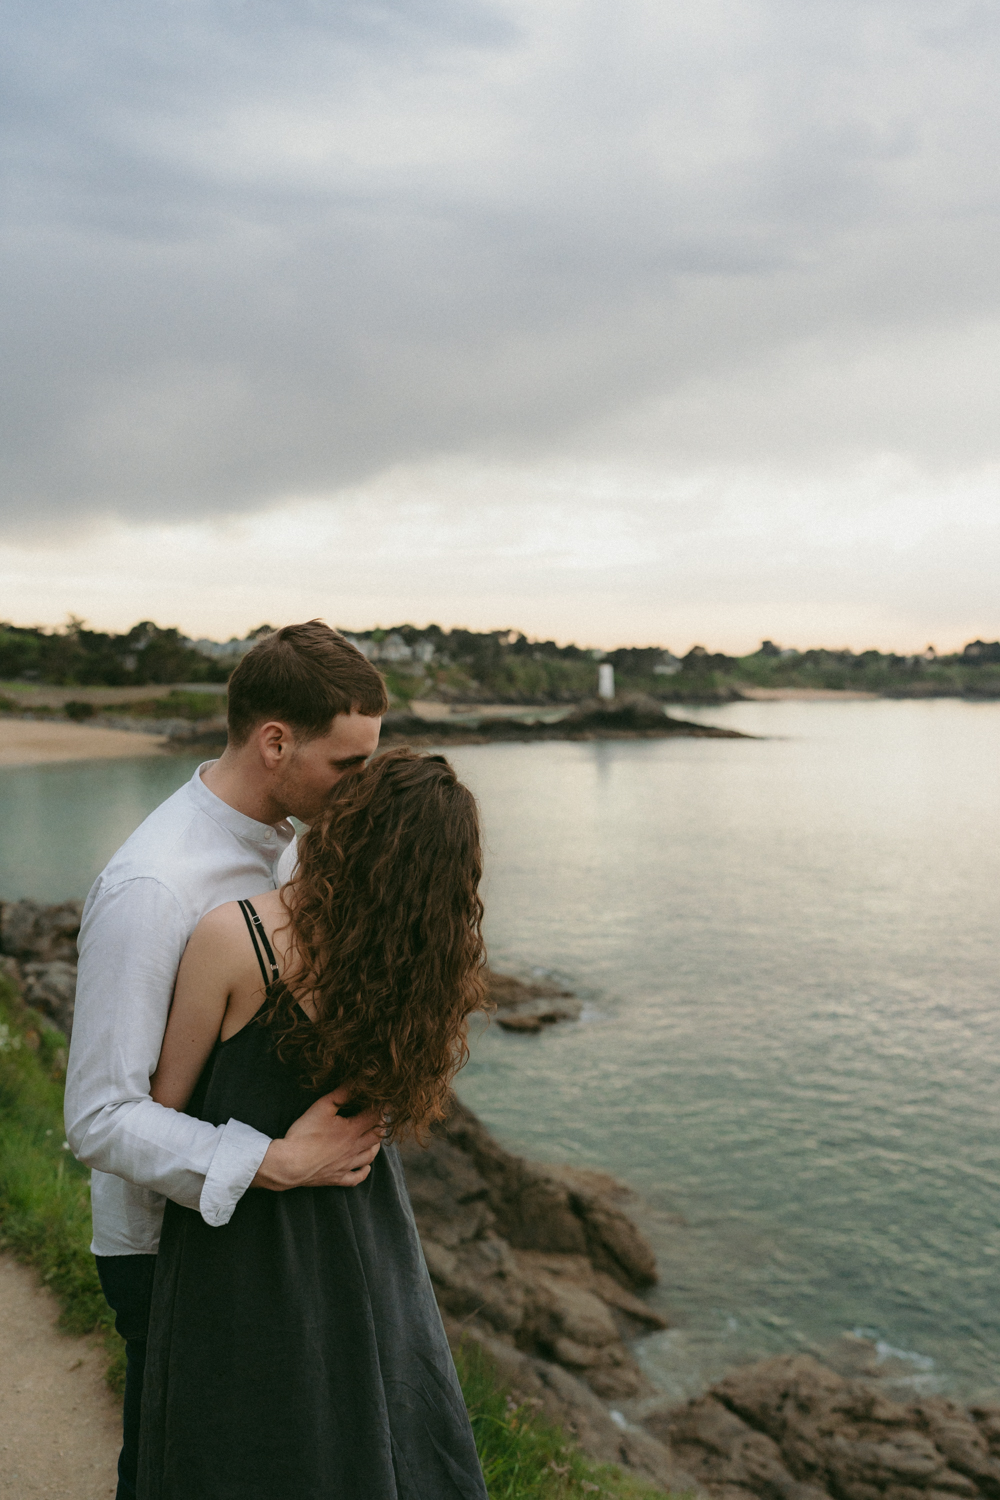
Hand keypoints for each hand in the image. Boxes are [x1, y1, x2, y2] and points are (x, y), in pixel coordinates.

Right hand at [252, 1085, 383, 1190]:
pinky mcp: (337, 1178)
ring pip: (370, 1156)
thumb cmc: (305, 1134)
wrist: (290, 1164)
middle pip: (377, 1136)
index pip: (375, 1116)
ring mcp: (347, 1165)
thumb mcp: (322, 1107)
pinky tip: (366, 1167)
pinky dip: (364, 1172)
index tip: (384, 1101)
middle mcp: (354, 1148)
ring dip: (376, 1145)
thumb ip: (342, 1094)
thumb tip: (357, 1083)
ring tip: (376, 1137)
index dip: (382, 1107)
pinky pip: (356, 1178)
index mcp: (352, 1130)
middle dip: (382, 1124)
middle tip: (381, 1116)